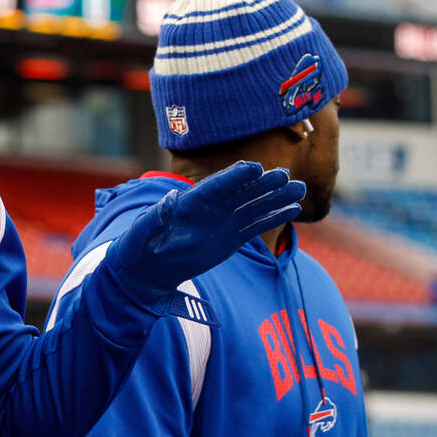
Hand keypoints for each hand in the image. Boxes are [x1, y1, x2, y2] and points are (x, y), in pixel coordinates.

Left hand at [106, 161, 304, 309]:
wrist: (145, 270)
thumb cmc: (136, 249)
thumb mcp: (138, 235)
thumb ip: (152, 218)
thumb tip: (168, 199)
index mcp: (187, 202)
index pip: (214, 186)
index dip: (233, 177)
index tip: (254, 167)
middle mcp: (209, 208)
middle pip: (239, 191)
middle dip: (262, 183)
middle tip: (285, 175)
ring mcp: (221, 222)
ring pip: (252, 206)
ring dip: (275, 197)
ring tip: (299, 189)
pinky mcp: (230, 238)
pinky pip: (255, 225)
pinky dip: (273, 217)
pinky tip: (293, 209)